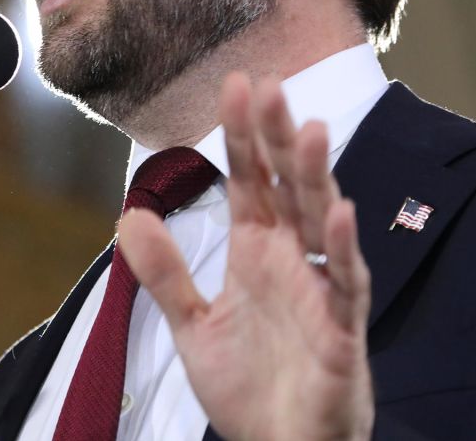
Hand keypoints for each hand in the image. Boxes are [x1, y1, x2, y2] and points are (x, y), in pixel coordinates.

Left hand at [118, 72, 373, 440]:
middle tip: (268, 88)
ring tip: (308, 130)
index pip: (251, 182)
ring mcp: (319, 290)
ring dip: (316, 177)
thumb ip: (165, 272)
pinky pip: (347, 284)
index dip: (242, 137)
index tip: (234, 86)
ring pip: (322, 222)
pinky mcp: (342, 329)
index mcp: (257, 252)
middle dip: (277, 139)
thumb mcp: (193, 326)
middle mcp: (292, 260)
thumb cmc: (249, 388)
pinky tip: (340, 214)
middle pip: (287, 187)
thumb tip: (128, 216)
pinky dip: (346, 249)